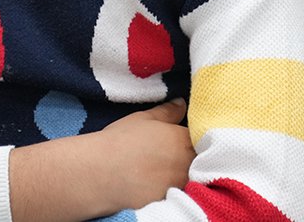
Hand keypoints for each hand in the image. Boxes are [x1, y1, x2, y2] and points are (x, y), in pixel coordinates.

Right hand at [10, 100, 194, 221]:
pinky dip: (174, 187)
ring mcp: (180, 184)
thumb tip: (182, 103)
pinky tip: (159, 184)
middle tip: (173, 154)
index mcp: (183, 139)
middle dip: (192, 155)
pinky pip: (179, 192)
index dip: (193, 138)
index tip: (183, 138)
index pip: (201, 137)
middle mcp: (187, 162)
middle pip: (199, 158)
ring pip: (191, 176)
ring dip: (184, 172)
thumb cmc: (120, 141)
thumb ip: (167, 112)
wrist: (102, 174)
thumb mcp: (143, 119)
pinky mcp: (170, 201)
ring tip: (165, 169)